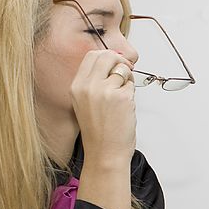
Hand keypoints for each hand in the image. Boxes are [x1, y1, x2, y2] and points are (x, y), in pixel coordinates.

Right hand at [70, 49, 136, 168]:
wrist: (104, 152)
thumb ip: (93, 82)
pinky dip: (132, 93)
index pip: (92, 56)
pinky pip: (131, 85)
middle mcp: (88, 86)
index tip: (114, 64)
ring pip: (123, 70)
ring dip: (127, 80)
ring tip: (122, 97)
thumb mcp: (84, 103)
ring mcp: (105, 91)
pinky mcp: (121, 97)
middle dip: (120, 62)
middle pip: (108, 56)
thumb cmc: (98, 131)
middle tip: (124, 74)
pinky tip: (125, 108)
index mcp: (76, 86)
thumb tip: (112, 63)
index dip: (107, 57)